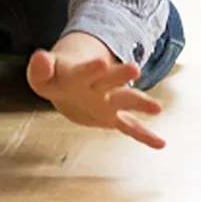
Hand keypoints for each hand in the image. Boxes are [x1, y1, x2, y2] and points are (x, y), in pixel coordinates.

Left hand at [26, 35, 164, 149]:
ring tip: (157, 108)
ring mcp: (108, 101)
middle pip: (110, 80)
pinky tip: (160, 144)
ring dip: (140, 103)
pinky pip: (130, 127)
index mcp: (79, 74)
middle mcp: (98, 86)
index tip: (101, 62)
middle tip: (134, 69)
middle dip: (120, 75)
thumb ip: (40, 68)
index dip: (91, 67)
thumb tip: (39, 57)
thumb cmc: (55, 78)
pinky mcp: (112, 117)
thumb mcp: (41, 75)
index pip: (84, 70)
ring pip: (125, 100)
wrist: (69, 84)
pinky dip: (144, 135)